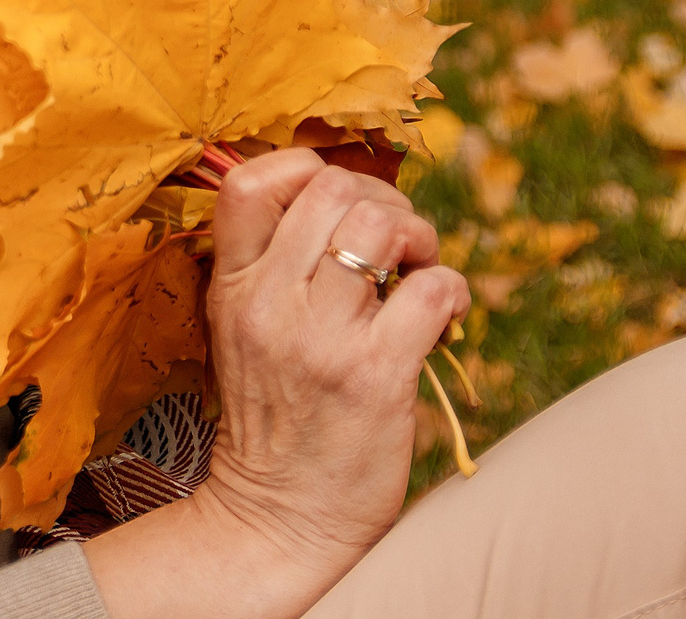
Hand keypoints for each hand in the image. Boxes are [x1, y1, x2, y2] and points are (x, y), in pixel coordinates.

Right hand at [83, 149, 470, 618]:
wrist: (283, 516)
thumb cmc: (276, 417)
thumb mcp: (243, 330)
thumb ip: (272, 265)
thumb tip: (339, 198)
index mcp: (232, 287)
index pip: (248, 182)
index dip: (304, 169)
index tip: (336, 204)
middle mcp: (270, 303)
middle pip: (332, 188)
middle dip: (381, 200)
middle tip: (395, 243)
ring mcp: (321, 338)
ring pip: (384, 225)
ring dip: (419, 236)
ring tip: (418, 270)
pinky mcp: (376, 375)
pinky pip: (432, 289)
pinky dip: (453, 288)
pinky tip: (445, 312)